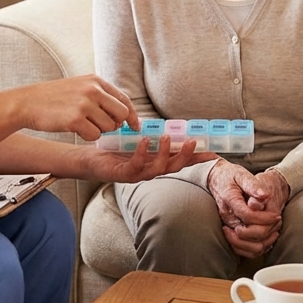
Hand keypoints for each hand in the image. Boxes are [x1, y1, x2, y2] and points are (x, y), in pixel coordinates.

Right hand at [10, 74, 140, 141]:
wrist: (27, 102)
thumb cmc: (53, 98)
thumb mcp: (79, 86)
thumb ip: (99, 95)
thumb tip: (123, 112)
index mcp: (95, 81)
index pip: (124, 99)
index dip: (132, 115)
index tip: (134, 126)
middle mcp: (92, 90)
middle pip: (121, 114)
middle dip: (116, 125)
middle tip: (102, 127)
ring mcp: (84, 104)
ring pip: (109, 127)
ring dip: (99, 131)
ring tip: (83, 125)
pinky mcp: (75, 119)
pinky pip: (94, 135)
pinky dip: (87, 136)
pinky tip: (75, 130)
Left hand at [74, 136, 217, 182]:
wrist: (89, 160)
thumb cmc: (115, 150)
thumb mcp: (138, 142)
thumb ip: (154, 137)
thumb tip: (170, 127)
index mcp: (156, 163)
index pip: (181, 161)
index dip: (198, 158)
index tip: (214, 152)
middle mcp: (150, 171)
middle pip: (174, 167)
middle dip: (186, 156)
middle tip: (195, 142)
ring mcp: (138, 174)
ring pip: (158, 169)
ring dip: (165, 153)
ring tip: (167, 137)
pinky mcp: (122, 174)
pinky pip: (135, 165)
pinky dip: (142, 153)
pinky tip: (144, 141)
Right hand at [207, 162, 288, 257]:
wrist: (215, 179)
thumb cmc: (230, 176)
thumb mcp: (242, 174)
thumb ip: (253, 185)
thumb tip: (264, 195)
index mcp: (230, 200)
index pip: (247, 215)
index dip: (264, 218)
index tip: (277, 215)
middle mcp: (226, 216)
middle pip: (245, 233)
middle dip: (265, 230)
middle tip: (277, 221)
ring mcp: (226, 225)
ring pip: (243, 245)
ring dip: (261, 241)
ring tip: (273, 230)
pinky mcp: (228, 231)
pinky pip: (240, 248)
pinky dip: (255, 247)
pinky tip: (266, 237)